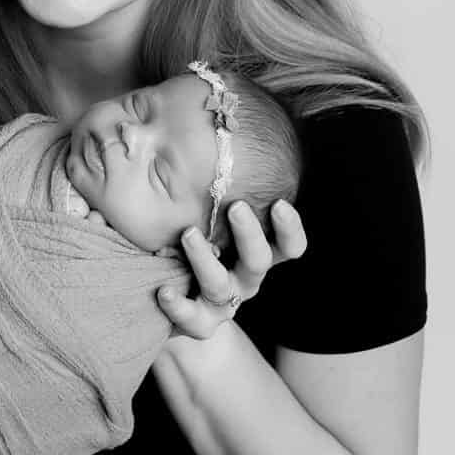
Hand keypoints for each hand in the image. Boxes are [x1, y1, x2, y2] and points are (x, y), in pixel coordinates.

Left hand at [157, 197, 304, 339]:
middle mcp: (246, 277)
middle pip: (260, 261)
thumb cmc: (193, 242)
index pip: (288, 245)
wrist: (175, 302)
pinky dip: (179, 305)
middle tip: (235, 206)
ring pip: (222, 286)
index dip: (290, 228)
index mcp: (256, 252)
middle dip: (250, 234)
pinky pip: (194, 320)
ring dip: (205, 259)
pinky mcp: (199, 323)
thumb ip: (203, 185)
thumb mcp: (205, 215)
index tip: (281, 203)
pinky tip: (164, 290)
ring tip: (187, 234)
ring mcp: (224, 303)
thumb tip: (190, 131)